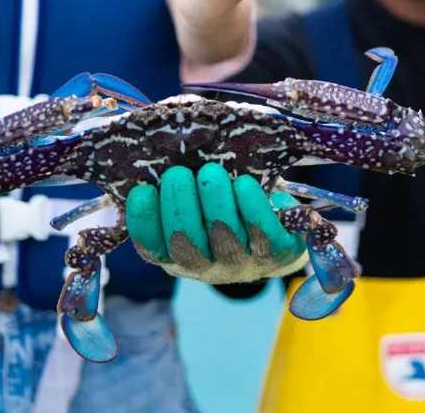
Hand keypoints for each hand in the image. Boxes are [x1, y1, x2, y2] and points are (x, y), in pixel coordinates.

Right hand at [125, 164, 308, 284]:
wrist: (282, 231)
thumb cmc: (227, 208)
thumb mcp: (198, 204)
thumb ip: (177, 191)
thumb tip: (154, 158)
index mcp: (179, 255)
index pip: (154, 249)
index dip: (144, 223)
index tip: (142, 191)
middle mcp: (208, 266)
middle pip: (187, 244)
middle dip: (179, 208)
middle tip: (177, 174)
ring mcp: (243, 263)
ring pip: (226, 239)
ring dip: (216, 204)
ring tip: (211, 172)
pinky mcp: (278, 253)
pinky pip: (265, 236)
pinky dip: (253, 209)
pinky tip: (243, 184)